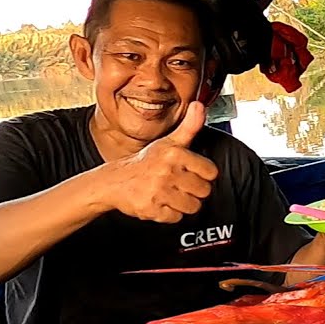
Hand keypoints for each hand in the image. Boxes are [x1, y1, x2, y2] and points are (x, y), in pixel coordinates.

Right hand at [102, 102, 218, 223]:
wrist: (114, 182)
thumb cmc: (146, 162)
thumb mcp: (169, 142)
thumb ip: (189, 126)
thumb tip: (199, 105)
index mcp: (175, 153)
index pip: (211, 172)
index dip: (202, 174)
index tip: (190, 172)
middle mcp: (167, 171)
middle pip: (204, 191)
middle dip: (194, 190)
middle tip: (180, 184)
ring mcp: (158, 191)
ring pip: (193, 207)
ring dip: (184, 204)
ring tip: (171, 194)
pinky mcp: (151, 209)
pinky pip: (176, 218)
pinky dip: (170, 214)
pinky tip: (161, 203)